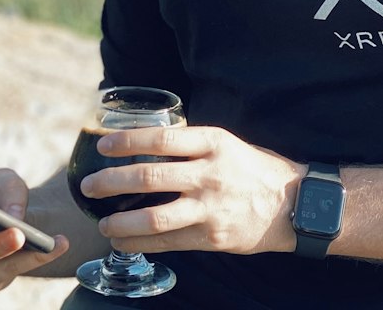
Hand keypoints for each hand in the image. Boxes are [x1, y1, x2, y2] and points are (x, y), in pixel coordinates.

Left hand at [79, 125, 302, 255]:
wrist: (292, 204)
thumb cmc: (253, 168)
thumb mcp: (225, 143)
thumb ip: (191, 145)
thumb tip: (146, 143)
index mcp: (212, 143)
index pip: (160, 139)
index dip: (127, 141)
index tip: (103, 144)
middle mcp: (209, 174)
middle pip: (150, 178)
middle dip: (112, 182)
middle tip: (89, 185)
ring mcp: (210, 209)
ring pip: (155, 217)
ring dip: (122, 222)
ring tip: (103, 222)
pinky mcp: (213, 237)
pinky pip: (169, 242)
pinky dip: (141, 244)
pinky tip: (123, 242)